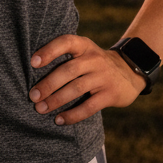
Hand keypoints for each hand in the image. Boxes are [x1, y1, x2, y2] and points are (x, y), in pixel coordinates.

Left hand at [28, 34, 146, 125]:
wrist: (130, 72)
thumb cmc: (94, 64)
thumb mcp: (84, 52)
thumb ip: (65, 57)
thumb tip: (32, 74)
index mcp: (84, 45)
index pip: (65, 42)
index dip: (49, 51)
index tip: (32, 63)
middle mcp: (94, 59)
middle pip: (68, 70)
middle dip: (48, 84)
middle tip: (32, 96)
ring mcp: (103, 76)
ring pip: (76, 89)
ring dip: (56, 100)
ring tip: (40, 109)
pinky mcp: (110, 94)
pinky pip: (89, 107)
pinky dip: (72, 115)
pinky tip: (59, 120)